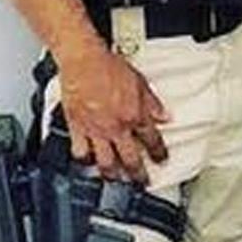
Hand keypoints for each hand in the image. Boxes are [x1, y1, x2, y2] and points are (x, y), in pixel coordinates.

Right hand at [55, 41, 170, 183]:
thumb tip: (164, 116)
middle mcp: (116, 127)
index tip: (161, 160)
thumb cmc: (108, 66)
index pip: (152, 141)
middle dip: (138, 174)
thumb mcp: (140, 82)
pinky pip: (80, 151)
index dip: (159, 154)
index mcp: (134, 116)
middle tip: (141, 181)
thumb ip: (152, 103)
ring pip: (105, 162)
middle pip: (130, 159)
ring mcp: (96, 130)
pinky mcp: (77, 127)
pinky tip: (86, 162)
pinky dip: (83, 159)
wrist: (83, 60)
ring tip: (115, 179)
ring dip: (112, 174)